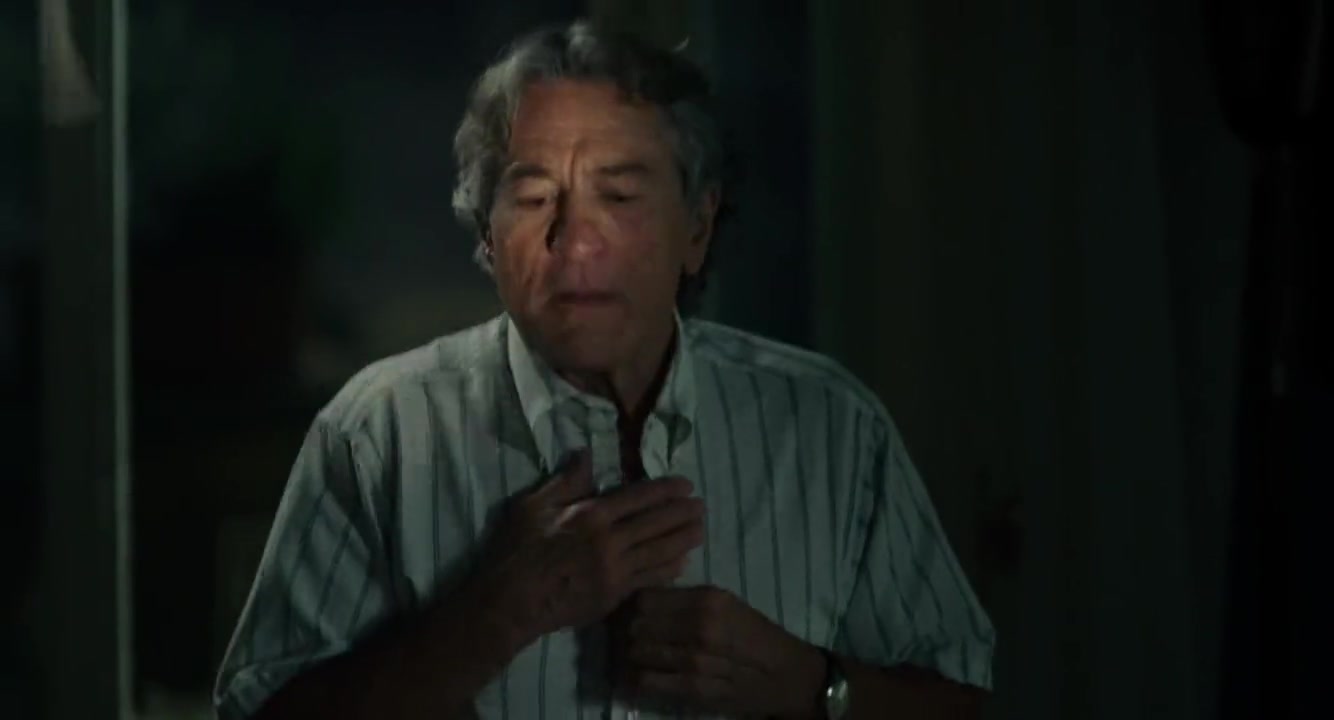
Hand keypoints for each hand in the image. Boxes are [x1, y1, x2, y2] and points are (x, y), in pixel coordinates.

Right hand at [479, 451, 705, 643]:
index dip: (666, 490)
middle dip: (683, 513)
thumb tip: (586, 453)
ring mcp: (615, 571)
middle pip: (656, 524)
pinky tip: (682, 564)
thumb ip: (565, 481)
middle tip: (702, 506)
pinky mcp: (614, 596)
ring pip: (659, 552)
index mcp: (591, 515)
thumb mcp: (532, 505)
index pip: (639, 497)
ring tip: (702, 531)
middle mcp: (609, 542)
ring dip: (683, 540)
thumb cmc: (516, 550)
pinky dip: (669, 570)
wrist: (510, 602)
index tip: (686, 485)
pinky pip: (649, 580)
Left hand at [616, 586, 827, 718]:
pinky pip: (648, 682)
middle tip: (620, 634)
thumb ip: (685, 598)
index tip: (625, 610)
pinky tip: (636, 675)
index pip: (645, 597)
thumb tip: (640, 597)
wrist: (786, 675)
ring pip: (637, 653)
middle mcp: (699, 626)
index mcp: (707, 598)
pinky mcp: (695, 689)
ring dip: (626, 654)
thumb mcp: (724, 602)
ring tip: (627, 654)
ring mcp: (696, 660)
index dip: (628, 604)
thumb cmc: (754, 634)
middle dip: (622, 630)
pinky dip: (635, 678)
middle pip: (636, 624)